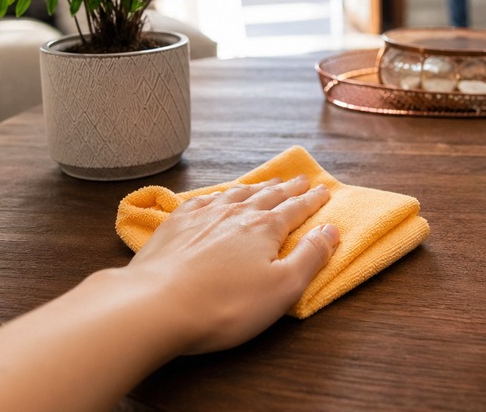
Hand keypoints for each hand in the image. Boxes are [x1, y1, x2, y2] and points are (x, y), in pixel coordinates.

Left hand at [118, 175, 339, 354]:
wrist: (155, 305)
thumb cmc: (224, 304)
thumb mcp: (282, 288)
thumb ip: (310, 257)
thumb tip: (330, 229)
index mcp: (265, 227)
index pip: (296, 209)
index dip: (312, 201)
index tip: (323, 192)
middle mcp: (235, 213)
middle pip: (268, 196)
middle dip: (287, 189)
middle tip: (300, 179)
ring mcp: (202, 216)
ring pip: (236, 194)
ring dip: (255, 187)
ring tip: (266, 183)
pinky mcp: (174, 225)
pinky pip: (202, 200)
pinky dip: (217, 195)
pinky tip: (216, 197)